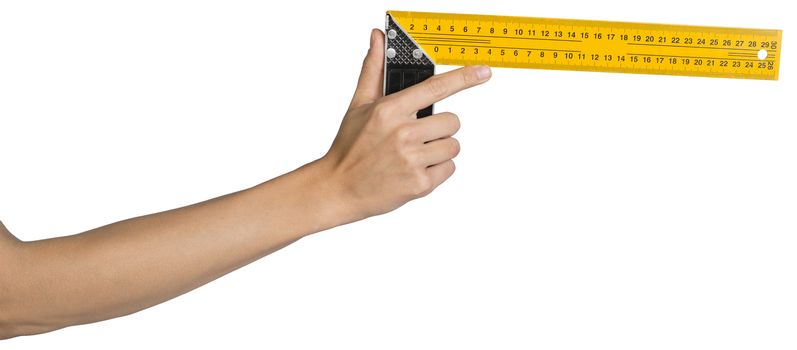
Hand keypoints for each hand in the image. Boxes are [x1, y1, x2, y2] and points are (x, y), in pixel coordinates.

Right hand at [317, 29, 490, 220]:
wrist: (338, 189)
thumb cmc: (349, 147)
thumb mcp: (359, 105)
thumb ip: (373, 70)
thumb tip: (378, 38)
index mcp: (389, 110)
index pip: (435, 87)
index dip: (463, 78)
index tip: (483, 72)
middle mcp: (402, 133)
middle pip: (452, 121)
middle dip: (440, 127)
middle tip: (416, 135)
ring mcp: (412, 160)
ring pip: (452, 145)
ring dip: (439, 149)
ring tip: (413, 154)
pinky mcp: (420, 184)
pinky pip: (449, 168)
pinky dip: (437, 170)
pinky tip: (414, 170)